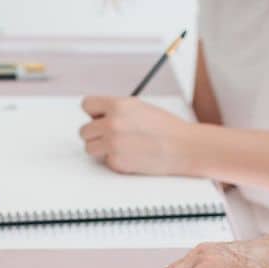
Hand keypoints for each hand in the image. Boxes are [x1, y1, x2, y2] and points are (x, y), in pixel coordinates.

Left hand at [79, 95, 193, 175]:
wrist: (184, 147)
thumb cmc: (167, 128)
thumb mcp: (139, 108)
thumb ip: (116, 110)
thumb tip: (98, 116)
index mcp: (118, 105)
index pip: (87, 105)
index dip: (93, 113)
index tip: (99, 118)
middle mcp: (112, 123)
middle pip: (84, 130)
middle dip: (96, 134)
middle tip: (112, 136)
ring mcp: (113, 144)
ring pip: (89, 148)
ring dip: (101, 149)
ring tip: (121, 146)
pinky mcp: (116, 162)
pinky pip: (105, 162)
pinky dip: (115, 161)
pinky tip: (132, 156)